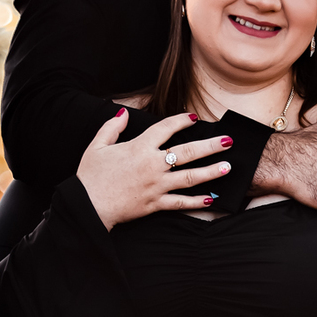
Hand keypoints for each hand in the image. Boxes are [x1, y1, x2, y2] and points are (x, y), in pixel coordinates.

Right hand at [76, 109, 231, 228]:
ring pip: (190, 177)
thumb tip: (123, 112)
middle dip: (210, 146)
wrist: (88, 205)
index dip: (181, 121)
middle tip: (228, 141)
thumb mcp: (97, 145)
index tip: (194, 118)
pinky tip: (211, 198)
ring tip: (227, 167)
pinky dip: (196, 202)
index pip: (165, 129)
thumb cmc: (91, 176)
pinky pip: (181, 203)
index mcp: (139, 147)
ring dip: (211, 172)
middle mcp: (152, 165)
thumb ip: (112, 127)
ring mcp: (157, 186)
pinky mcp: (156, 204)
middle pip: (188, 152)